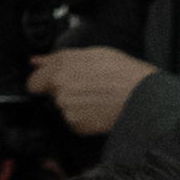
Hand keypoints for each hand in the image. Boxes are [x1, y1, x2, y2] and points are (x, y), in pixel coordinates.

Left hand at [28, 47, 159, 140]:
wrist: (145, 97)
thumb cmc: (125, 73)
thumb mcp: (94, 54)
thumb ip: (58, 58)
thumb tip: (37, 61)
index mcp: (61, 69)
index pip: (33, 82)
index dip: (43, 82)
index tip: (51, 83)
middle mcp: (60, 89)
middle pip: (50, 95)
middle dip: (63, 92)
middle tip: (87, 88)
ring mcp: (67, 109)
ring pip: (63, 108)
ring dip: (75, 105)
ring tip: (98, 97)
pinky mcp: (77, 125)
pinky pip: (74, 122)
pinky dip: (84, 118)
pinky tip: (100, 109)